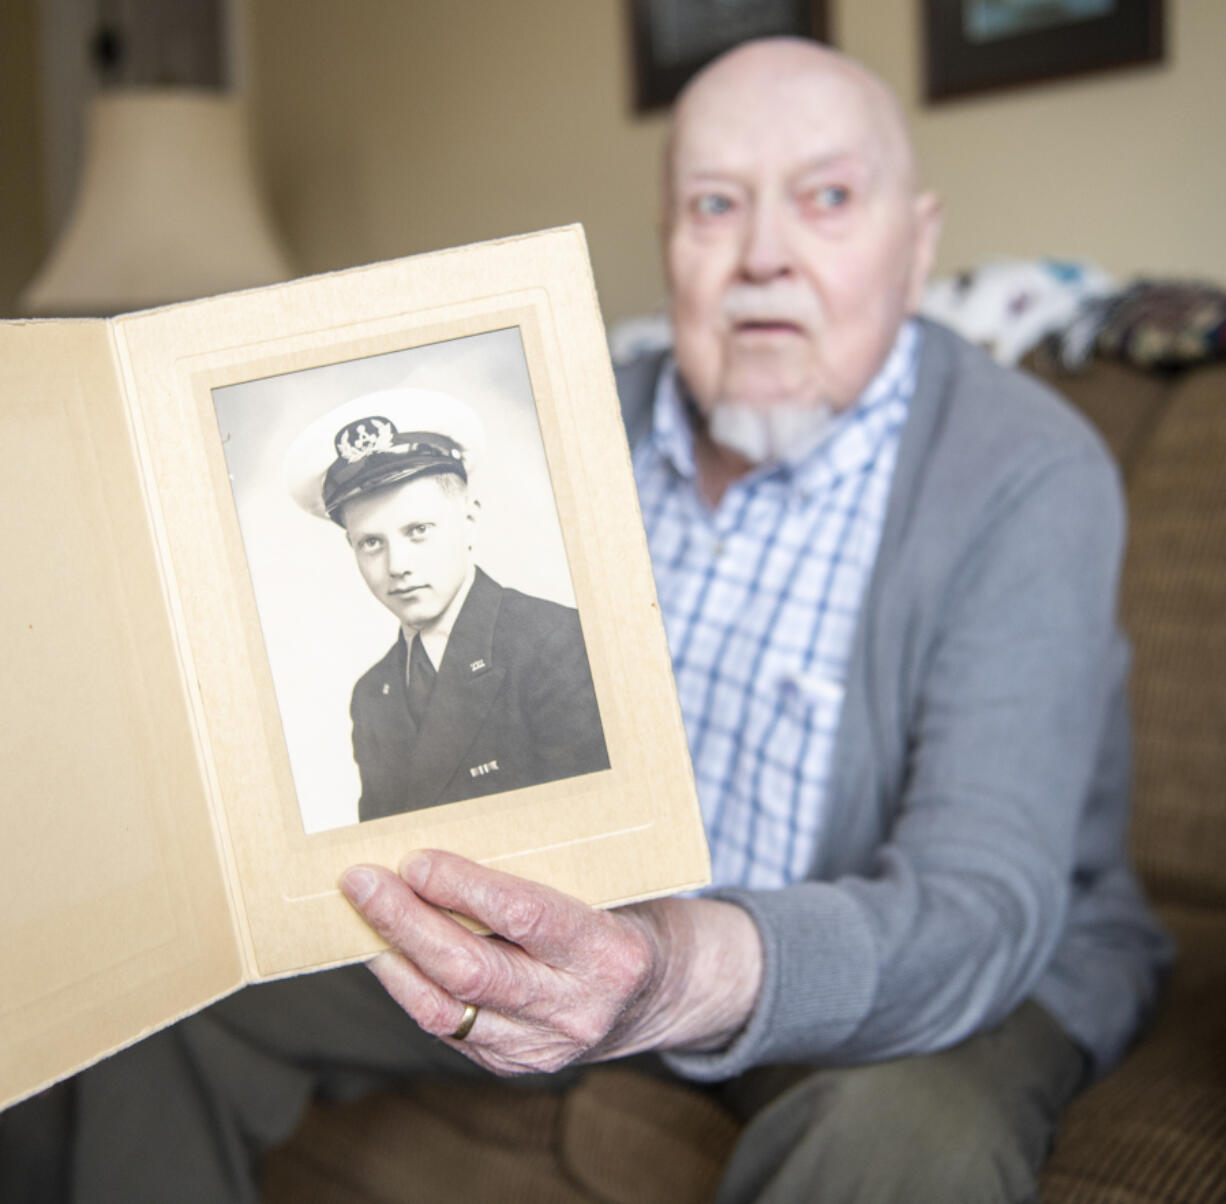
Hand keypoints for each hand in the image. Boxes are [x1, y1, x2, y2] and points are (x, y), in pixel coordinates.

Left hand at [340, 850, 760, 1075]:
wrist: (664, 994)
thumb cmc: (629, 917)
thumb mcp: (609, 886)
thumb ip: (545, 873)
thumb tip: (453, 840)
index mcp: (611, 952)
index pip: (523, 916)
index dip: (463, 888)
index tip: (416, 859)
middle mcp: (578, 1008)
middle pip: (470, 969)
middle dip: (405, 921)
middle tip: (362, 881)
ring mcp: (544, 1047)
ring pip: (446, 1009)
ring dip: (394, 957)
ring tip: (361, 914)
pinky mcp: (515, 1066)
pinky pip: (447, 1027)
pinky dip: (410, 986)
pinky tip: (391, 951)